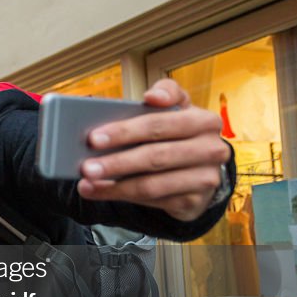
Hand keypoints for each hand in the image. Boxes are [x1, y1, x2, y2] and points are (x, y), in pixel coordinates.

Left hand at [78, 78, 230, 221]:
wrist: (201, 169)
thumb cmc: (178, 133)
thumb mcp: (176, 110)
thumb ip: (166, 94)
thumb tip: (153, 96)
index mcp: (204, 121)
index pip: (159, 124)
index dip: (125, 131)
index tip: (94, 138)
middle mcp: (211, 150)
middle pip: (155, 156)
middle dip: (116, 162)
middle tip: (85, 166)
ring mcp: (205, 178)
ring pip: (152, 184)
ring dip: (115, 186)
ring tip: (87, 183)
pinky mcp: (194, 202)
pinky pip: (152, 201)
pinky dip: (122, 196)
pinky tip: (100, 192)